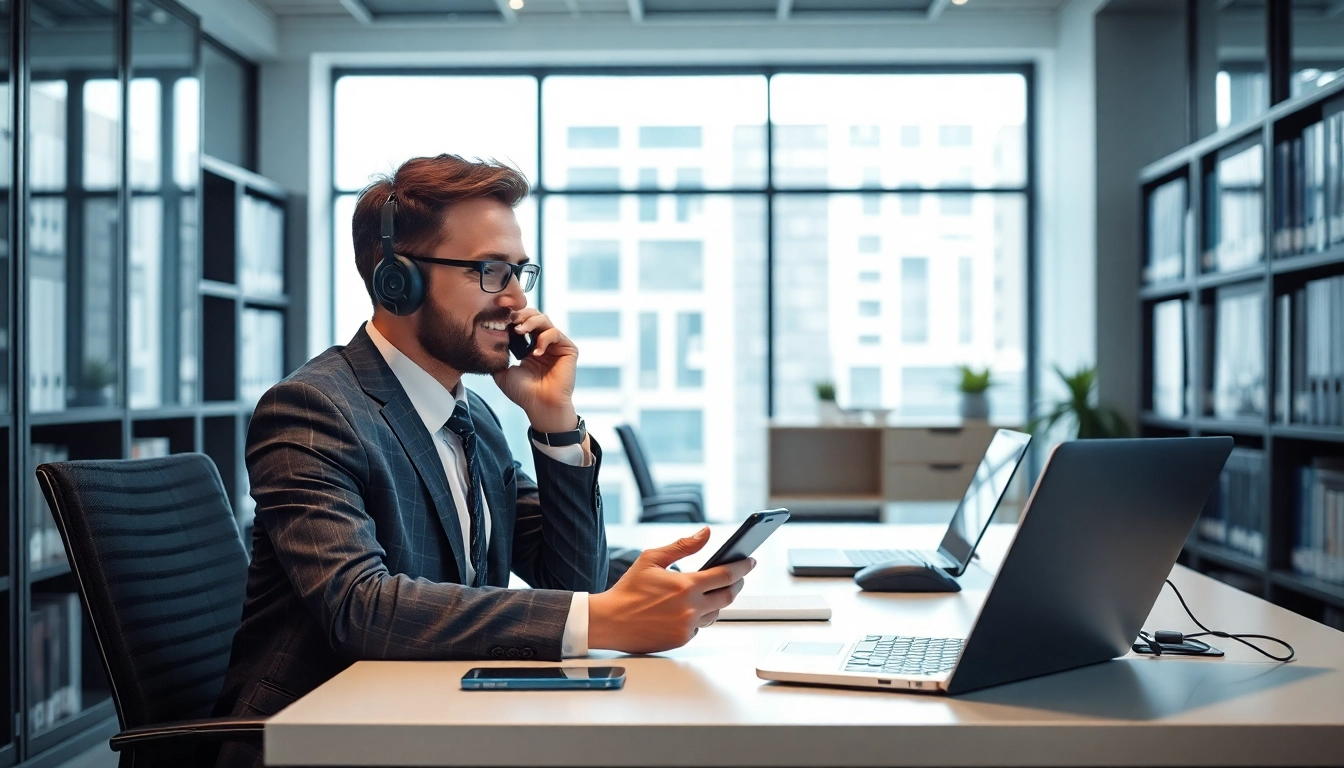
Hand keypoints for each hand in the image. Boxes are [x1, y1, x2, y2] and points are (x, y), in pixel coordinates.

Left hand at [491, 308, 577, 432]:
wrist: (540, 406)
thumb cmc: (523, 393)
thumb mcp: (502, 372)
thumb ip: (497, 356)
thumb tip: (488, 340)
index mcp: (529, 346)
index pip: (521, 323)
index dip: (511, 318)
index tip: (499, 319)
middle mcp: (543, 343)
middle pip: (534, 315)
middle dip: (521, 315)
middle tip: (510, 322)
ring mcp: (556, 345)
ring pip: (545, 320)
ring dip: (530, 322)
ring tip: (519, 331)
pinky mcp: (568, 349)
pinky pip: (555, 333)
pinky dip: (544, 339)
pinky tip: (536, 353)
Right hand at [588, 528, 755, 653]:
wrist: (609, 621)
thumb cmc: (628, 589)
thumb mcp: (652, 558)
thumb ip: (683, 545)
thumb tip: (706, 533)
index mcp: (685, 585)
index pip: (726, 575)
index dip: (742, 566)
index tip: (750, 560)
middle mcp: (690, 608)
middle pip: (728, 595)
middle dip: (737, 584)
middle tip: (738, 575)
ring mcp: (687, 626)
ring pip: (716, 612)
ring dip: (718, 600)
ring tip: (711, 590)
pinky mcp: (681, 639)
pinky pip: (700, 626)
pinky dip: (700, 615)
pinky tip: (690, 607)